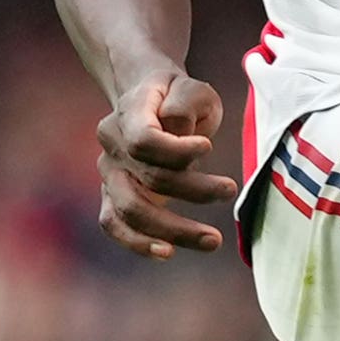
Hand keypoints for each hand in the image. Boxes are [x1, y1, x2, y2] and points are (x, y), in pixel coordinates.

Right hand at [95, 70, 233, 257]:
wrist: (151, 99)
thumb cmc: (178, 96)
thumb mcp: (192, 88)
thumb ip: (185, 105)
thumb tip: (182, 138)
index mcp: (128, 113)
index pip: (143, 140)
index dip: (176, 150)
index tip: (209, 147)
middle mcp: (112, 144)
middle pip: (147, 180)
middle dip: (193, 191)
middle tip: (230, 191)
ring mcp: (109, 172)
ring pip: (130, 210)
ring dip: (173, 230)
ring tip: (213, 240)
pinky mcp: (112, 195)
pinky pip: (113, 224)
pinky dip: (137, 242)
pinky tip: (168, 252)